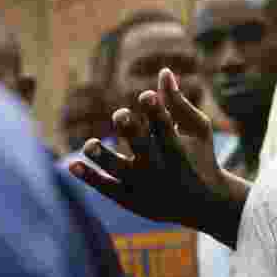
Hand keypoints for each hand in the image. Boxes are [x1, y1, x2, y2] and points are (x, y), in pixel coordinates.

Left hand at [68, 68, 246, 246]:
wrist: (204, 205)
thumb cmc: (201, 158)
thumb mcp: (197, 130)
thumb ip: (177, 103)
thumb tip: (164, 71)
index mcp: (178, 150)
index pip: (166, 128)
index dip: (156, 111)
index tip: (146, 94)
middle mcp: (159, 168)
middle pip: (142, 148)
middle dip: (131, 131)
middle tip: (120, 114)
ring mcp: (143, 185)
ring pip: (118, 170)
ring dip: (102, 157)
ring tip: (89, 146)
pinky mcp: (130, 199)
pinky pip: (106, 187)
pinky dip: (89, 176)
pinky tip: (72, 165)